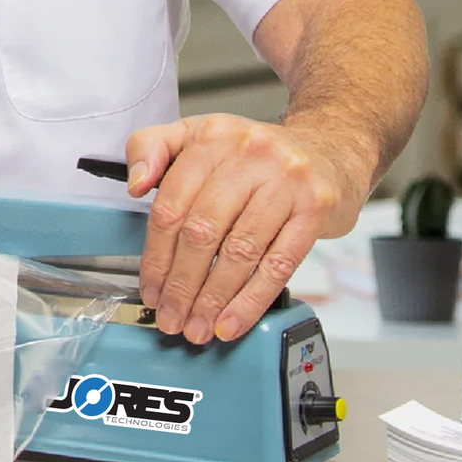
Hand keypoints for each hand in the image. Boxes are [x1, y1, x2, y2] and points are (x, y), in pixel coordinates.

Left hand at [125, 114, 368, 344]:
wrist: (327, 149)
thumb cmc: (253, 153)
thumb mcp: (196, 135)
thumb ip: (153, 150)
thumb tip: (134, 185)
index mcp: (211, 137)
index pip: (171, 204)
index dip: (156, 254)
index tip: (150, 288)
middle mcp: (248, 154)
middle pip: (202, 231)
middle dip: (182, 284)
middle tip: (171, 316)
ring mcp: (285, 181)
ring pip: (239, 251)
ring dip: (214, 299)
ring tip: (198, 326)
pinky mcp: (315, 209)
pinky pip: (278, 264)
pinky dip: (251, 300)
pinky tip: (233, 321)